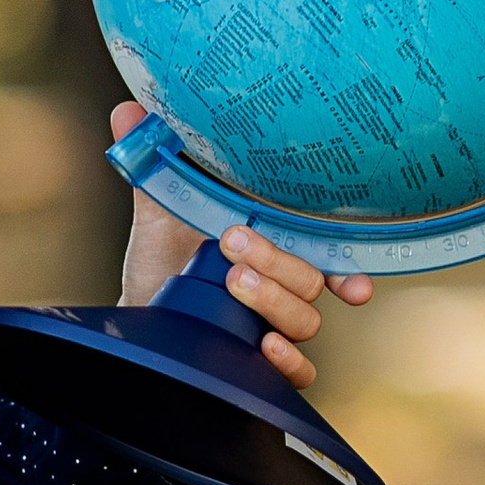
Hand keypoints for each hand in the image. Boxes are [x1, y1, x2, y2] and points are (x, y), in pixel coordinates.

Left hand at [109, 99, 371, 393]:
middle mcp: (283, 287)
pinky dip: (286, 361)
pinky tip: (263, 346)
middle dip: (278, 261)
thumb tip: (128, 112)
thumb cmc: (163, 262)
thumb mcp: (161, 211)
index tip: (355, 272)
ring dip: (274, 300)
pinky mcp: (255, 361)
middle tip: (232, 241)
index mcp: (277, 247)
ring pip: (305, 320)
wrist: (138, 317)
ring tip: (233, 280)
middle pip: (311, 281)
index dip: (349, 262)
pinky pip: (296, 373)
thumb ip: (154, 166)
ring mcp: (272, 325)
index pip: (328, 252)